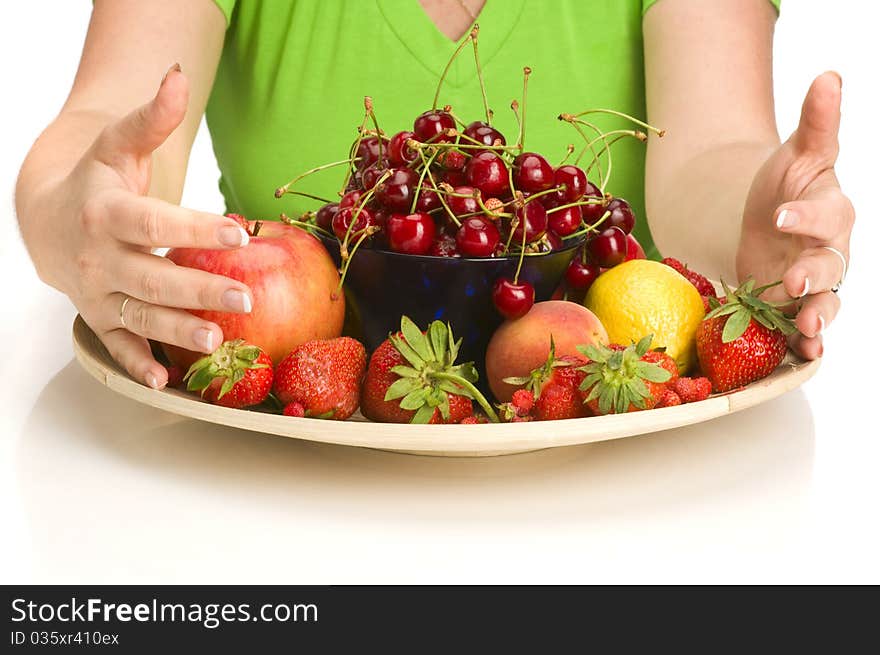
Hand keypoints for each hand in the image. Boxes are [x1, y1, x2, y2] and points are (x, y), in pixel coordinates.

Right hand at [31, 67, 252, 387]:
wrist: (47, 218)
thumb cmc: (98, 182)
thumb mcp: (118, 148)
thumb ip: (148, 120)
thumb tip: (176, 78)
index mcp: (106, 212)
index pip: (153, 220)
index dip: (194, 226)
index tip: (239, 231)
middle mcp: (98, 257)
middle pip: (151, 276)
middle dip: (198, 287)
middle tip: (246, 297)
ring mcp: (96, 292)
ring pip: (138, 316)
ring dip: (175, 332)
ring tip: (216, 342)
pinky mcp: (98, 317)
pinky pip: (117, 344)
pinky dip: (137, 363)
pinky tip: (165, 381)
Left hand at [737, 72, 853, 359]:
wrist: (766, 220)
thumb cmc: (786, 185)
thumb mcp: (796, 154)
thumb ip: (817, 123)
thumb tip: (829, 76)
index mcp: (832, 211)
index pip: (826, 214)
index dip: (806, 216)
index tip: (780, 215)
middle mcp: (831, 251)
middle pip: (831, 267)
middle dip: (814, 276)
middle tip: (792, 282)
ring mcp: (816, 284)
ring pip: (826, 303)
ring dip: (819, 317)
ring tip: (808, 331)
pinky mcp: (795, 307)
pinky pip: (807, 327)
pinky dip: (806, 341)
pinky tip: (800, 353)